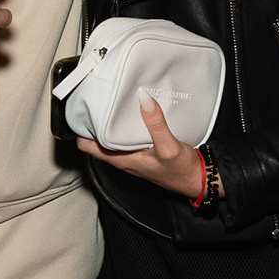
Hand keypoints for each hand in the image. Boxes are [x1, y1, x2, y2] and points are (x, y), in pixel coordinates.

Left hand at [75, 88, 213, 200]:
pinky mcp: (142, 150)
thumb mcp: (169, 146)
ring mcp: (131, 154)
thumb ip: (155, 123)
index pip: (86, 146)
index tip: (83, 109)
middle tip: (97, 98)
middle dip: (94, 119)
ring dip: (110, 121)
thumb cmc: (181, 172)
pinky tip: (133, 111)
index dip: (80, 128)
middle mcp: (122, 158)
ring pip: (110, 136)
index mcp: (121, 160)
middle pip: (96, 138)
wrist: (197, 179)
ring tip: (112, 101)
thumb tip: (143, 98)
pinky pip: (126, 135)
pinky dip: (125, 123)